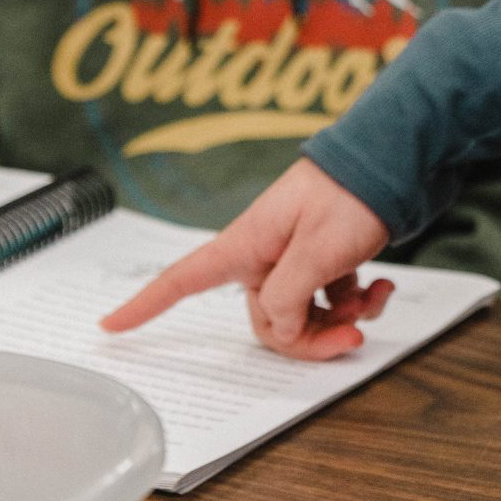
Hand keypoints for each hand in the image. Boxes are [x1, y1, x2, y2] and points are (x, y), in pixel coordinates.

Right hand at [101, 159, 394, 359]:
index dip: (144, 304)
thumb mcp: (316, 252)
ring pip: (303, 316)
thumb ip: (289, 298)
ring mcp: (294, 259)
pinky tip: (381, 284)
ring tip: (371, 299)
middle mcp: (264, 256)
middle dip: (311, 337)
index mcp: (246, 246)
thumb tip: (280, 328)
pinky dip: (358, 300)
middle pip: (268, 321)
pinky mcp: (322, 260)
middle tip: (352, 332)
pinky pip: (330, 299)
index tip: (111, 325)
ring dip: (340, 318)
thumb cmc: (349, 197)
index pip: (182, 279)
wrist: (389, 163)